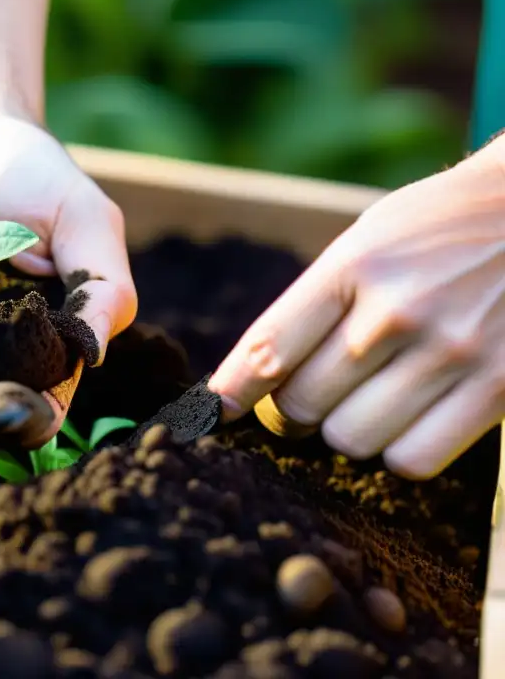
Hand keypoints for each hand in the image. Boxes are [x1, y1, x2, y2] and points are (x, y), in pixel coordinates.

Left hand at [209, 136, 504, 479]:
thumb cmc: (443, 228)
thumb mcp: (371, 237)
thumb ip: (318, 300)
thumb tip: (256, 374)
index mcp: (355, 265)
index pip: (269, 347)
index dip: (231, 390)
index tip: (211, 411)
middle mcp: (397, 310)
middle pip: (301, 405)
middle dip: (292, 411)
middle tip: (310, 399)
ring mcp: (450, 352)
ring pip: (351, 438)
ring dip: (348, 430)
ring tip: (369, 400)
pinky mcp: (499, 389)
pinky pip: (413, 460)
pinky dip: (399, 452)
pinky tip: (410, 419)